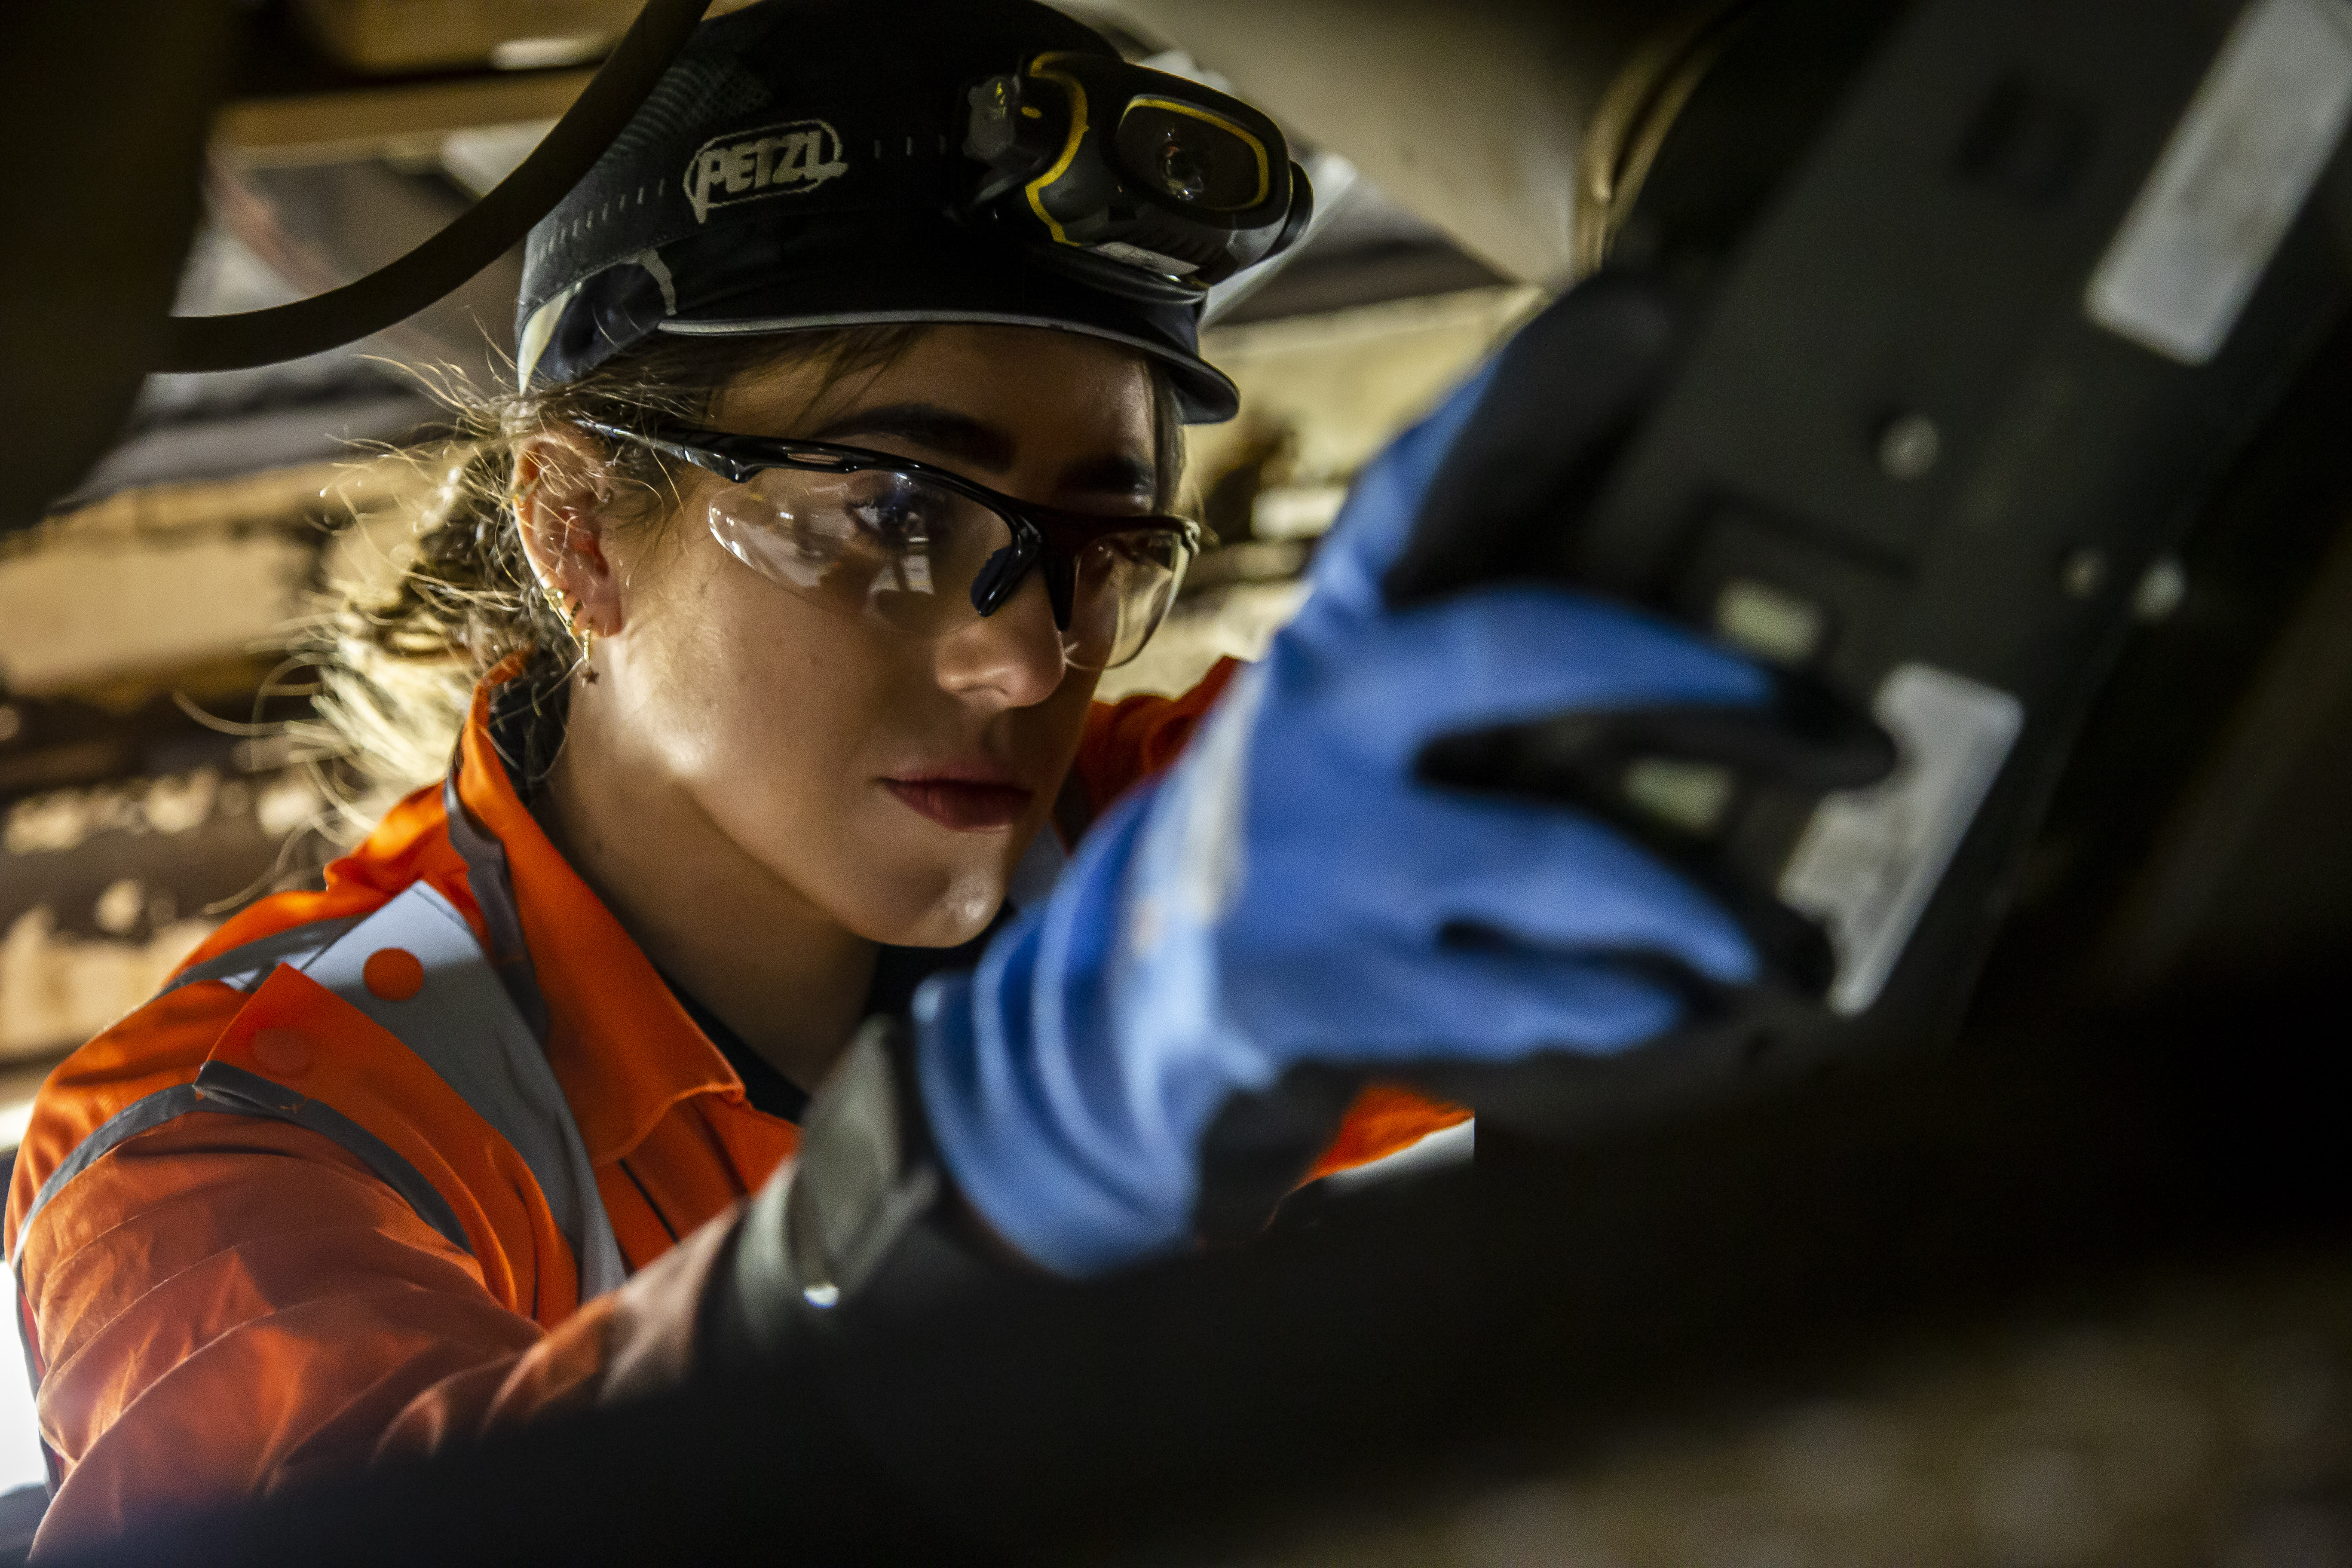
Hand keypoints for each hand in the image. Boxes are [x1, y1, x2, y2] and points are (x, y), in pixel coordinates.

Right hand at [914, 280, 1778, 1275]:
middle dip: (1708, 683)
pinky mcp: (1314, 984)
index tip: (1650, 301)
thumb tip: (1711, 627)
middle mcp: (1320, 713)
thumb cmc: (1301, 833)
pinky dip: (1613, 1008)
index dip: (1533, 390)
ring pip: (1545, 850)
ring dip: (1697, 903)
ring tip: (1799, 949)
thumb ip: (1473, 665)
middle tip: (1858, 741)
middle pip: (1524, 644)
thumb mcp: (1357, 722)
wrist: (1124, 1003)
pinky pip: (1508, 996)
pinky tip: (1682, 1015)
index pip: (1430, 483)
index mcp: (1339, 629)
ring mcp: (1311, 852)